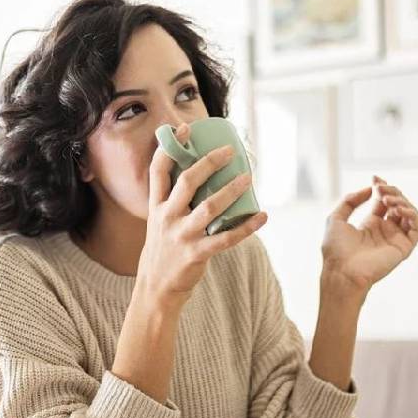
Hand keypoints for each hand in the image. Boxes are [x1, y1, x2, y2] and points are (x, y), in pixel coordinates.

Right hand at [137, 123, 268, 308]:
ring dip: (230, 191)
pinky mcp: (196, 254)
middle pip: (187, 182)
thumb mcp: (160, 222)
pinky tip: (262, 216)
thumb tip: (202, 174)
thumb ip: (175, 201)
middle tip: (229, 151)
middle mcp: (167, 218)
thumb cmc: (164, 249)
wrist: (156, 288)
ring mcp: (181, 236)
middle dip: (208, 163)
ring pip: (209, 208)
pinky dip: (246, 227)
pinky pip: (225, 239)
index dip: (170, 148)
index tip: (185, 129)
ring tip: (248, 178)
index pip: (158, 171)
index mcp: (156, 207)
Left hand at [320, 176, 417, 294]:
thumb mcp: (336, 218)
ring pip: (410, 214)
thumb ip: (350, 200)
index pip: (384, 201)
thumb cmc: (335, 250)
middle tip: (381, 189)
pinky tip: (398, 210)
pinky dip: (413, 215)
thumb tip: (370, 189)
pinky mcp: (404, 248)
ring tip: (388, 200)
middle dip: (392, 192)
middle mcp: (385, 231)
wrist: (341, 271)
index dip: (382, 187)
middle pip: (398, 204)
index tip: (376, 178)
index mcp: (370, 225)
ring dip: (402, 201)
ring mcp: (396, 239)